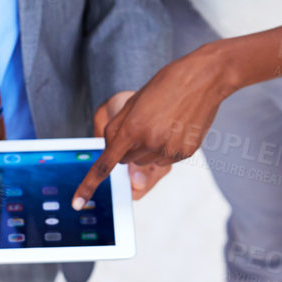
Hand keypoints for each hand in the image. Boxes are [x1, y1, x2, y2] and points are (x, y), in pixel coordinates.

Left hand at [75, 47, 231, 206]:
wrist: (204, 78)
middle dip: (128, 149)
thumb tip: (114, 158)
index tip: (77, 203)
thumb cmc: (165, 85)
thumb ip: (118, 131)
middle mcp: (149, 142)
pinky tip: (175, 129)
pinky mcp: (184, 153)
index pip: (105, 164)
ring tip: (162, 123)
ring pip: (145, 163)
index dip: (89, 185)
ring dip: (147, 149)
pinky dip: (165, 149)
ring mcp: (169, 150)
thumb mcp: (134, 102)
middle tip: (142, 125)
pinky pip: (164, 161)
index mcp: (132, 128)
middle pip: (126, 162)